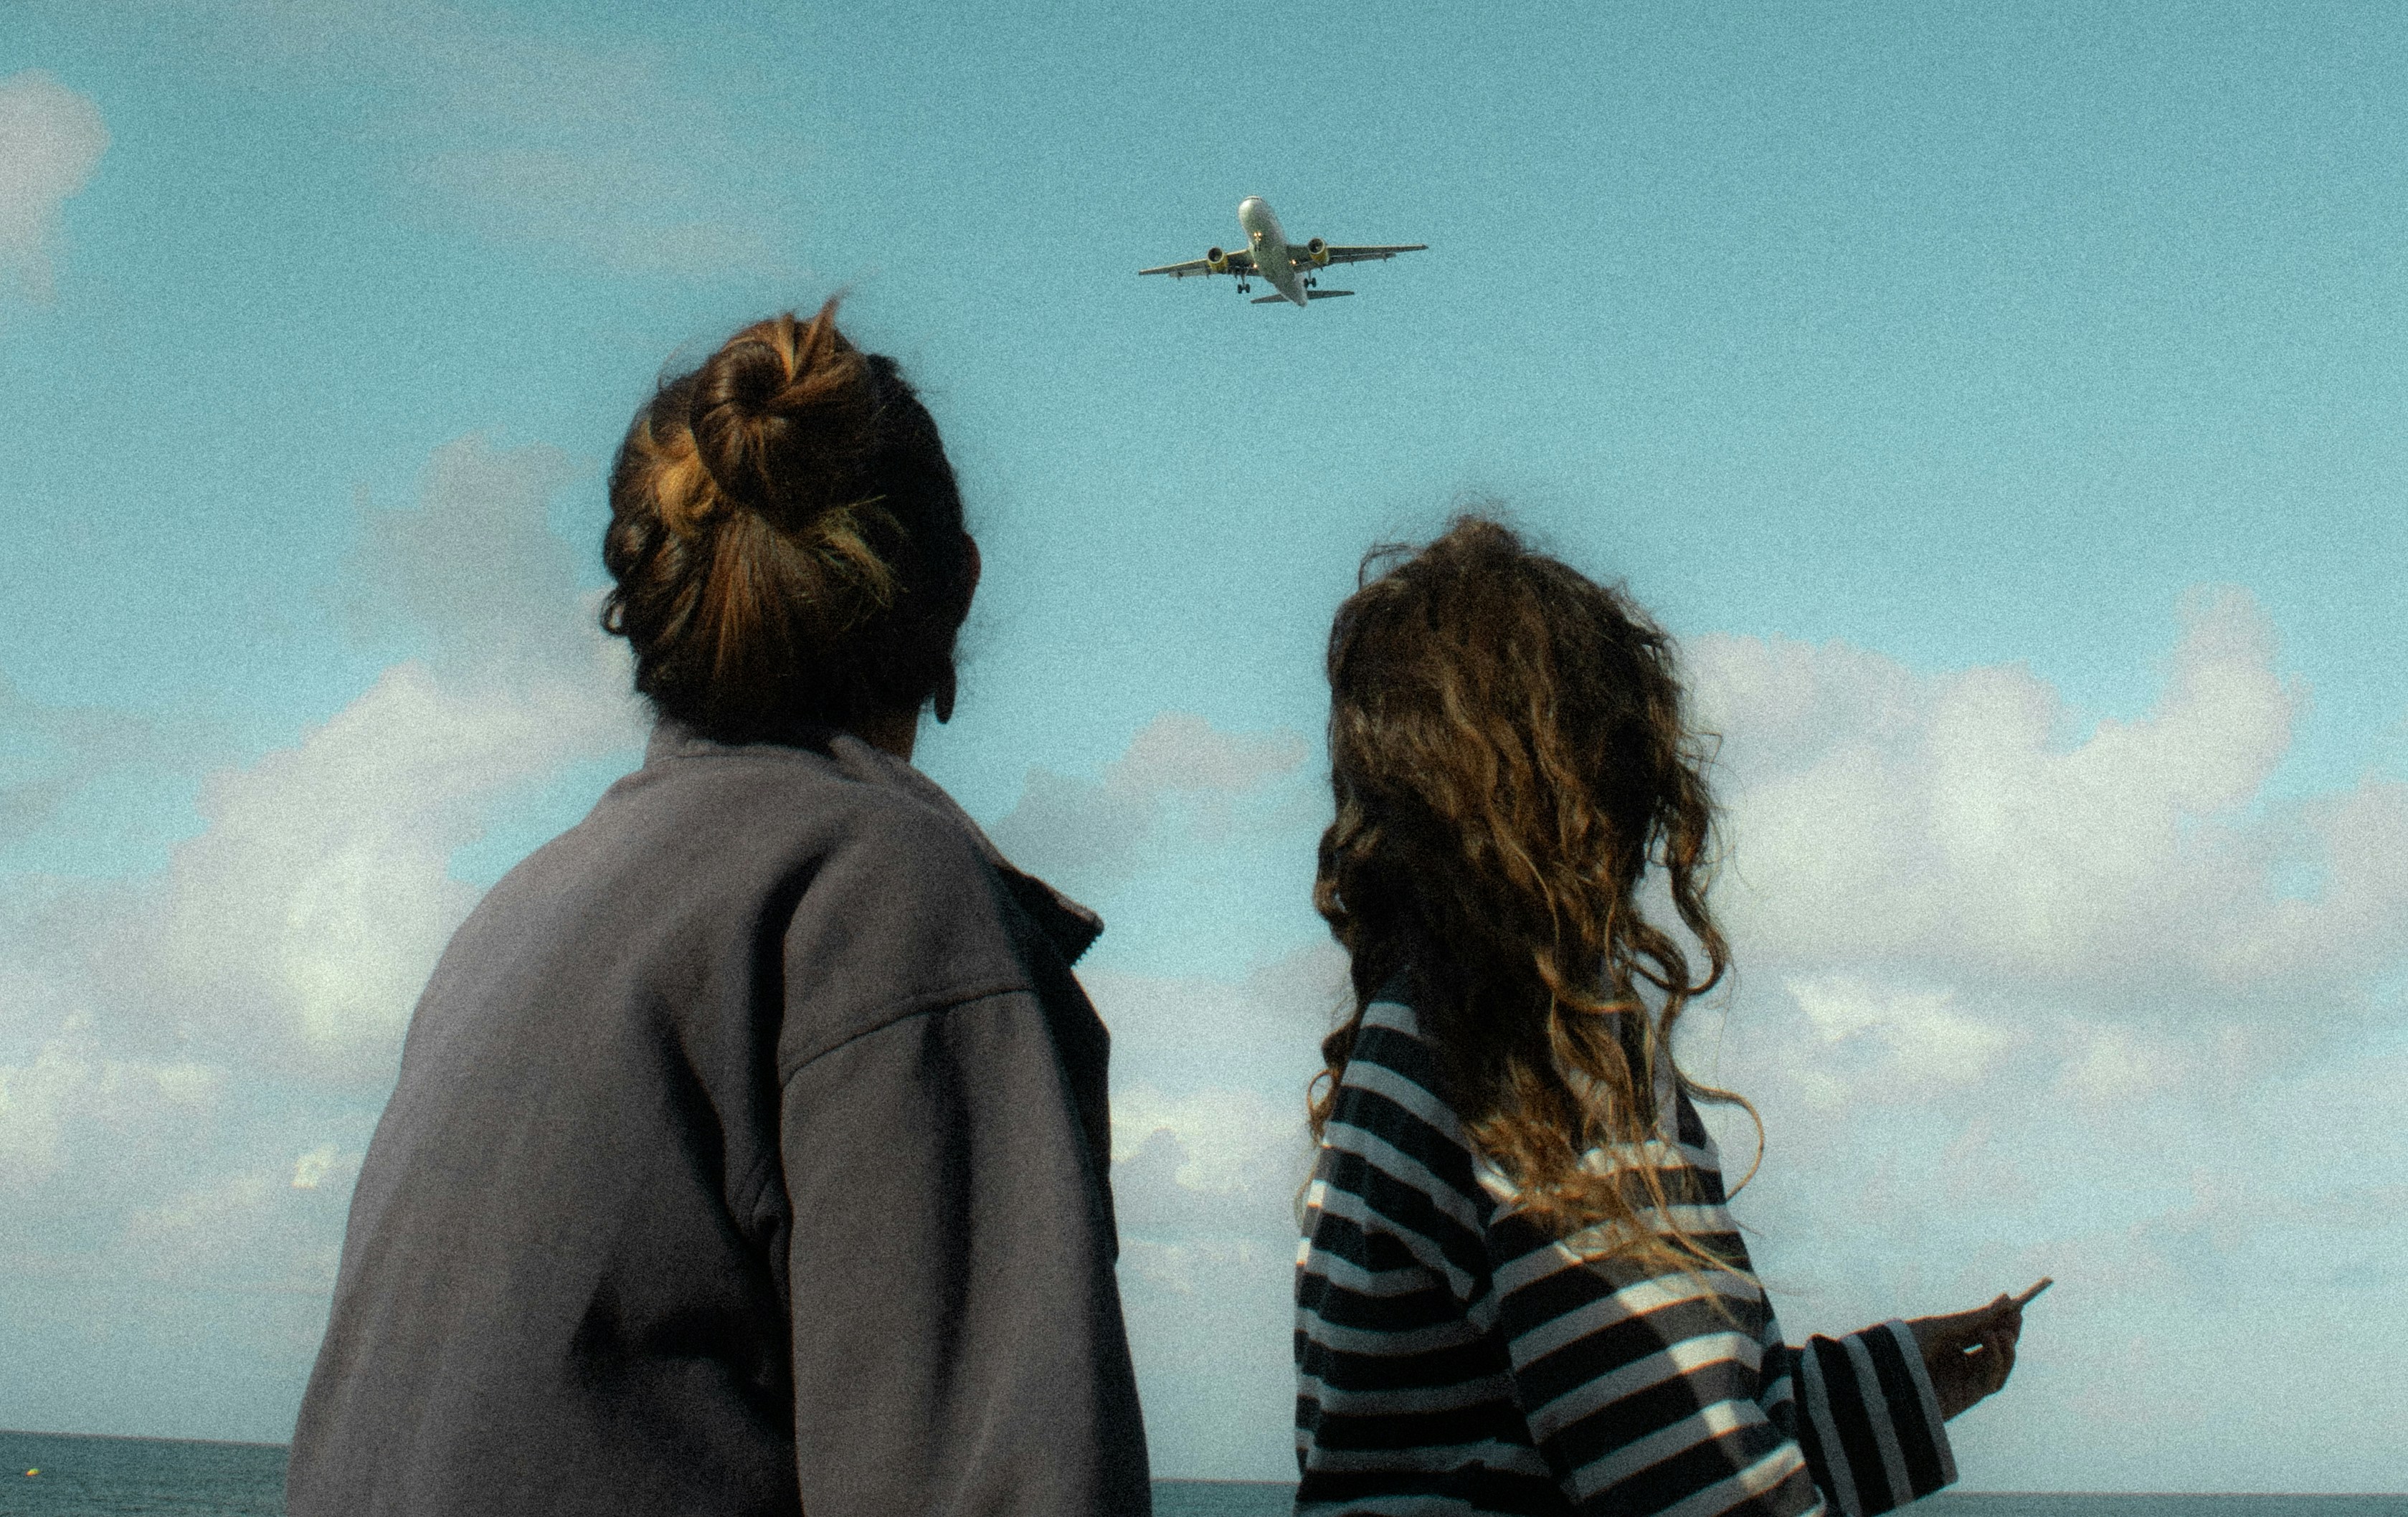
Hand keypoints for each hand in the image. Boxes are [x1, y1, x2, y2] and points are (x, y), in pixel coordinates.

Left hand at [1906, 1278, 2043, 1420]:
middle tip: (2016, 1317)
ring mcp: (1961, 1383)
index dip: (1998, 1322)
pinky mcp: (1965, 1400)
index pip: (1980, 1335)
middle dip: (2008, 1334)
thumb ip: (1973, 1319)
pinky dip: (1996, 1361)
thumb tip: (2007, 1300)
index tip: (2014, 1305)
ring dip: (2006, 1350)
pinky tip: (1993, 1341)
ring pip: (1998, 1370)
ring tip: (2002, 1332)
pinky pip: (1990, 1382)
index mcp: (1946, 1346)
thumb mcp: (1940, 1327)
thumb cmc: (1902, 1346)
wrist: (1880, 1375)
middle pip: (1994, 1353)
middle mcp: (1955, 1365)